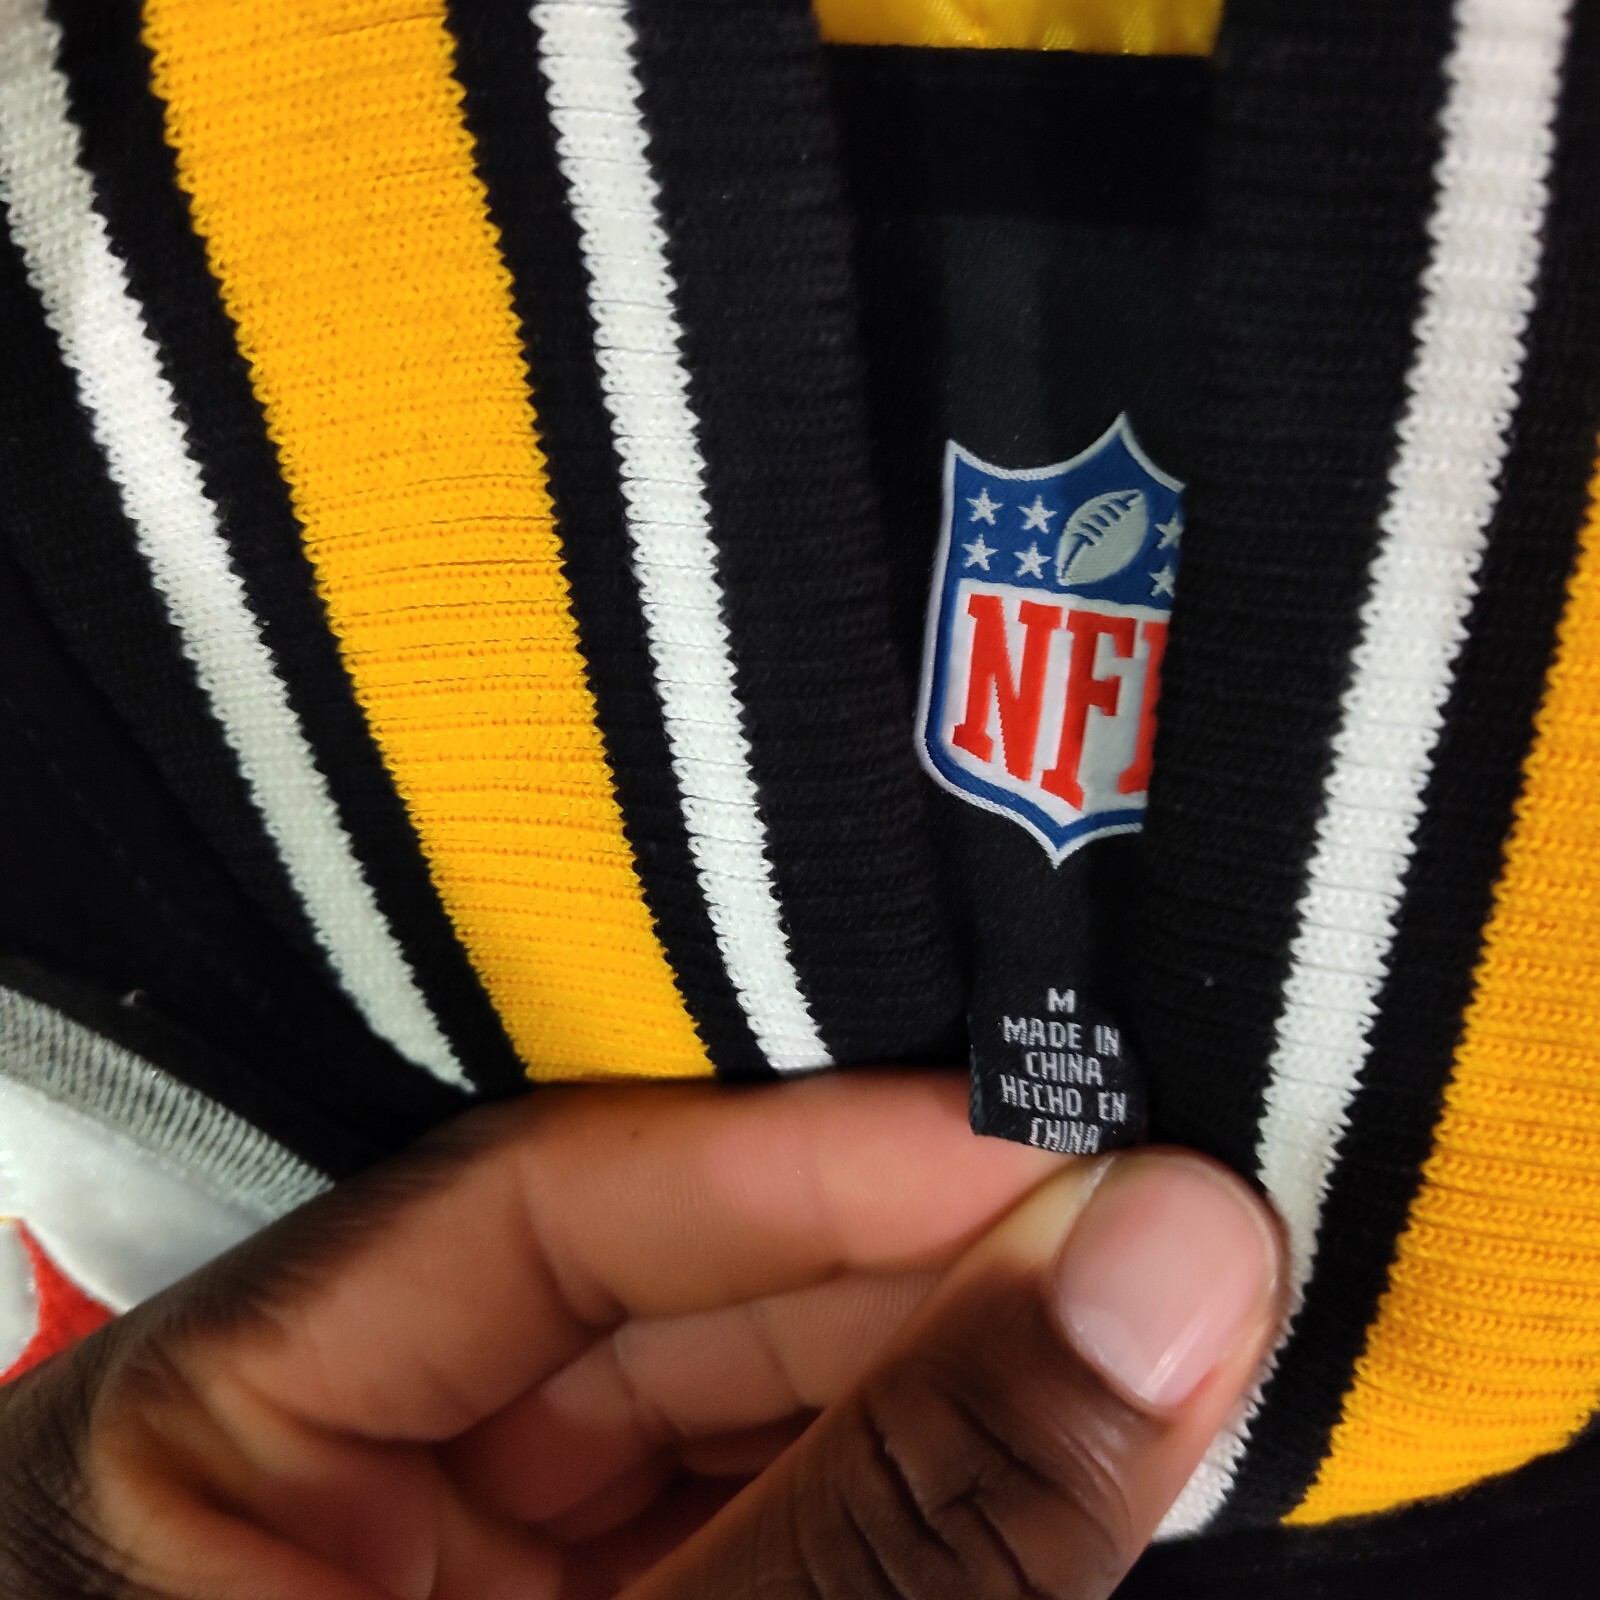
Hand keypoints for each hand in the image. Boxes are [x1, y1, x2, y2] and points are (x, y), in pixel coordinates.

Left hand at [0, 1073, 1281, 1598]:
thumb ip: (905, 1518)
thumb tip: (1167, 1261)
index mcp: (195, 1452)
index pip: (529, 1204)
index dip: (801, 1154)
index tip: (1037, 1140)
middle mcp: (320, 1489)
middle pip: (649, 1295)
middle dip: (905, 1265)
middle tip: (1144, 1233)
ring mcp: (449, 1581)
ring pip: (722, 1405)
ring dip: (933, 1372)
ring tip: (1140, 1319)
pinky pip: (750, 1514)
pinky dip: (899, 1490)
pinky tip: (1048, 1450)